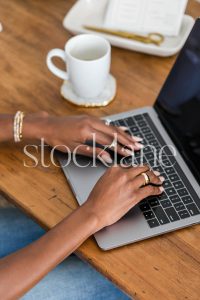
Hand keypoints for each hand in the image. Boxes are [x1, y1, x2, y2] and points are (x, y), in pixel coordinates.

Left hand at [25, 113, 142, 162]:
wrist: (47, 125)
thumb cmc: (58, 139)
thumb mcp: (74, 149)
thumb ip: (93, 152)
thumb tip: (107, 158)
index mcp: (88, 131)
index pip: (109, 142)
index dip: (121, 148)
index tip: (130, 154)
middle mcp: (92, 123)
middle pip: (114, 133)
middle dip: (128, 140)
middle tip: (139, 146)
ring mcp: (92, 119)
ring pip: (112, 127)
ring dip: (125, 134)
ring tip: (136, 139)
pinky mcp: (90, 118)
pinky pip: (107, 123)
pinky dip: (116, 127)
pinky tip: (124, 128)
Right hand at [82, 165, 163, 231]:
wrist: (95, 211)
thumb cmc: (96, 200)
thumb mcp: (103, 181)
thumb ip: (114, 177)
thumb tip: (123, 178)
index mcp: (114, 169)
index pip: (131, 166)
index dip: (139, 168)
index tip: (142, 170)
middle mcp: (123, 174)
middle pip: (141, 169)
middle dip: (149, 170)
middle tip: (155, 173)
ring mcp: (130, 184)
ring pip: (148, 177)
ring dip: (156, 178)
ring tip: (160, 179)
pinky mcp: (135, 195)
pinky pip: (150, 189)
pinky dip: (156, 189)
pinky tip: (159, 190)